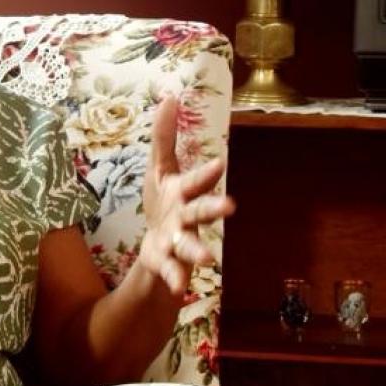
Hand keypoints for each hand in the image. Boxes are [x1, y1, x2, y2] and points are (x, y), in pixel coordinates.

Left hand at [139, 96, 235, 295]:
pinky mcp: (166, 261)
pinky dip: (174, 278)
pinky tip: (176, 288)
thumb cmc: (163, 200)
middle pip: (201, 211)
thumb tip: (170, 96)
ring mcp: (178, 240)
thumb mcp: (158, 166)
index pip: (196, 180)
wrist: (156, 242)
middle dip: (213, 209)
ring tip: (207, 259)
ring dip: (198, 251)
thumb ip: (164, 135)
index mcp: (183, 191)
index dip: (206, 172)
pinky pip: (170, 270)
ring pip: (190, 244)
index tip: (220, 163)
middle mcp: (185, 216)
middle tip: (230, 207)